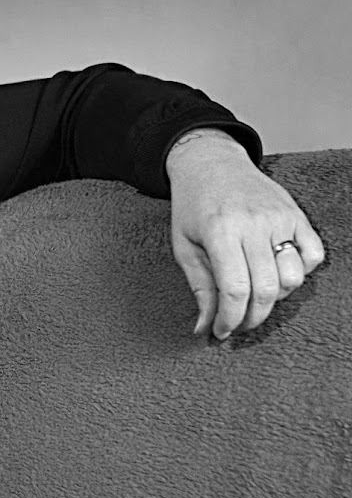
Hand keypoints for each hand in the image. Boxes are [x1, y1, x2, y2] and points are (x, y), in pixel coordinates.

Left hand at [166, 129, 324, 339]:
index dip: (230, 319)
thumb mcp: (184, 247)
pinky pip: (313, 256)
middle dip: (252, 317)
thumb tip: (203, 328)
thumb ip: (199, 288)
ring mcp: (280, 218)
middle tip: (238, 324)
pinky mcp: (297, 215)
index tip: (222, 332)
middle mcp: (254, 224)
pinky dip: (299, 274)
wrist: (211, 165)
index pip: (235, 289)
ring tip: (254, 295)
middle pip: (266, 289)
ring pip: (293, 277)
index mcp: (221, 232)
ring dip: (276, 297)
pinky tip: (276, 273)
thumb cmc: (193, 208)